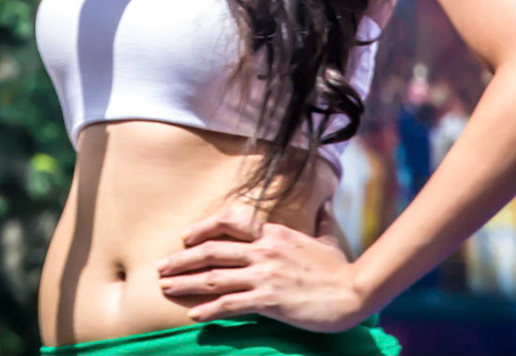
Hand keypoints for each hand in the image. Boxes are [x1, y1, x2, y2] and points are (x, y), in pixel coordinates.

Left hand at [155, 204, 371, 331]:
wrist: (353, 292)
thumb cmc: (340, 269)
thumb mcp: (327, 239)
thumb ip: (320, 220)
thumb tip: (325, 201)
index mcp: (274, 233)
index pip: (230, 221)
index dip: (203, 228)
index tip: (186, 238)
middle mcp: (264, 250)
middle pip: (213, 250)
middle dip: (182, 259)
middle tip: (161, 267)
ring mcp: (265, 274)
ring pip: (215, 276)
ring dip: (187, 282)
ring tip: (166, 287)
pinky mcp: (269, 299)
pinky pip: (231, 303)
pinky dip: (209, 309)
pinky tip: (193, 315)